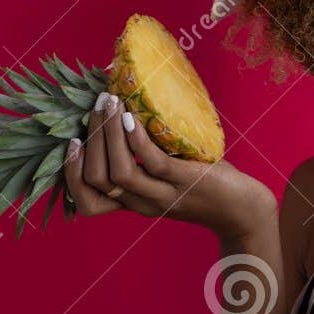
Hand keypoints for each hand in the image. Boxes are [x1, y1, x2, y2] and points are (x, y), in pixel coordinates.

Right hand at [63, 93, 276, 241]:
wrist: (243, 209)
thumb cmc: (204, 185)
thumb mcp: (167, 178)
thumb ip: (146, 158)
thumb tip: (124, 110)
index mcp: (134, 203)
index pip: (88, 202)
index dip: (71, 174)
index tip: (70, 142)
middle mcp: (143, 203)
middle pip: (97, 181)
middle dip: (90, 141)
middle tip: (96, 106)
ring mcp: (164, 194)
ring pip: (119, 172)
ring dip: (108, 135)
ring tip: (110, 104)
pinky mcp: (185, 180)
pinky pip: (151, 161)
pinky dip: (135, 138)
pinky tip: (131, 117)